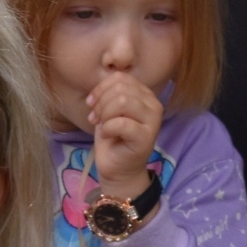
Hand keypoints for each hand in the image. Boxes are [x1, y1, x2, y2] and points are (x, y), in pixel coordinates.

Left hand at [86, 71, 162, 199]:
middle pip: (121, 89)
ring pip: (122, 102)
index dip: (101, 88)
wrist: (118, 168)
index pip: (121, 78)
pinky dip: (108, 128)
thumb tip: (100, 86)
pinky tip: (108, 135)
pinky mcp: (146, 137)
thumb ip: (110, 93)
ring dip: (105, 114)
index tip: (92, 104)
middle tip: (96, 118)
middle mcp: (154, 104)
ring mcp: (153, 121)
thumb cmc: (114, 138)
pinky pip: (121, 123)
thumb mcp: (109, 109)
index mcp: (145, 94)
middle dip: (102, 102)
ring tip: (102, 125)